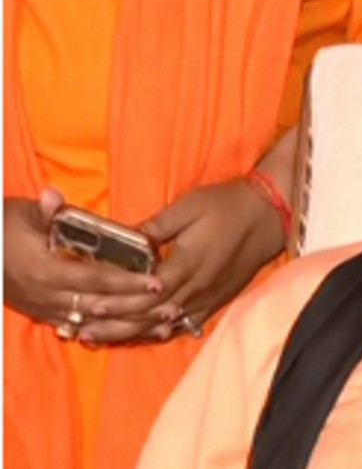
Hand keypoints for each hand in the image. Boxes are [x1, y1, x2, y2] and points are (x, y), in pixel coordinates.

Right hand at [4, 190, 160, 331]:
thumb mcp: (19, 215)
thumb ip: (44, 211)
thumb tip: (53, 196)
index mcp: (45, 271)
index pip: (95, 279)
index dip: (127, 282)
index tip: (157, 282)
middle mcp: (46, 296)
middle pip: (100, 307)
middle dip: (137, 309)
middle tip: (172, 308)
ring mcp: (44, 309)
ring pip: (93, 323)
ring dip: (128, 325)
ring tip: (162, 326)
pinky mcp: (42, 315)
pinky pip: (79, 328)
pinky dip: (107, 331)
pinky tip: (132, 333)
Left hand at [81, 178, 286, 343]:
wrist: (270, 215)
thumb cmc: (228, 205)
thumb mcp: (187, 207)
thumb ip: (154, 227)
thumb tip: (122, 239)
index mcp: (187, 264)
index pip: (144, 293)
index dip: (115, 302)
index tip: (88, 305)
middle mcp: (196, 288)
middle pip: (149, 315)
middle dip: (114, 325)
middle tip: (82, 331)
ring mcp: (207, 298)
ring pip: (164, 325)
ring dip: (131, 334)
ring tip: (101, 339)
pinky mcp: (216, 300)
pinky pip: (184, 324)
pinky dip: (159, 333)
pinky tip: (142, 336)